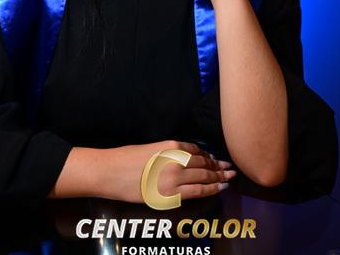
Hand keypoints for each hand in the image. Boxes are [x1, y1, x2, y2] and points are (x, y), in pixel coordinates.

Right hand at [94, 140, 235, 202]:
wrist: (110, 172)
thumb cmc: (126, 158)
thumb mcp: (151, 147)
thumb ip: (168, 151)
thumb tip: (182, 157)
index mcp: (171, 146)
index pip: (196, 150)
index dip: (208, 155)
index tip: (215, 158)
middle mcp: (176, 160)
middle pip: (203, 163)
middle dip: (218, 166)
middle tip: (230, 168)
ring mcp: (174, 178)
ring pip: (204, 176)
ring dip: (219, 177)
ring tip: (229, 177)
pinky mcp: (169, 194)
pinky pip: (196, 191)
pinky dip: (211, 189)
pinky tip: (220, 187)